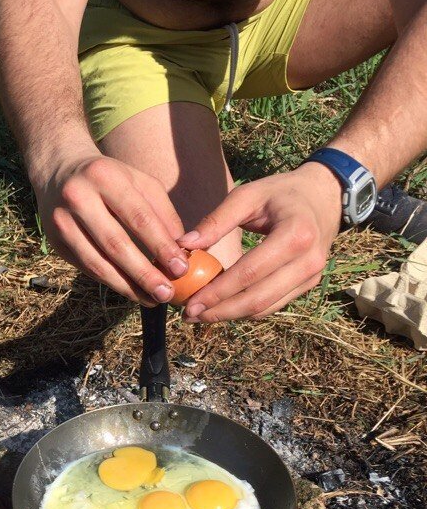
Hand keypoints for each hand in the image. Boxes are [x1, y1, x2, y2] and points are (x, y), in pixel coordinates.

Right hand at [33, 150, 189, 304]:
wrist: (58, 170)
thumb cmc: (110, 178)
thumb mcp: (139, 182)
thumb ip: (162, 212)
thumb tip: (181, 250)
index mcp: (104, 176)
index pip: (138, 217)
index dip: (161, 245)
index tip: (181, 268)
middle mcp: (78, 198)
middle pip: (116, 245)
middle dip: (144, 274)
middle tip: (167, 294)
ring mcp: (61, 222)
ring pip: (98, 263)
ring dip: (128, 287)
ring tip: (152, 300)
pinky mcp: (54, 242)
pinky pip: (87, 268)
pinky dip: (111, 282)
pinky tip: (131, 291)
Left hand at [179, 162, 343, 321]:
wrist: (325, 197)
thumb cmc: (281, 193)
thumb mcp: (249, 195)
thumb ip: (217, 220)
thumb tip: (183, 245)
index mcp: (295, 235)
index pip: (249, 272)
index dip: (218, 291)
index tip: (190, 302)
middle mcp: (307, 261)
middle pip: (258, 298)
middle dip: (220, 311)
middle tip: (190, 315)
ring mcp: (311, 276)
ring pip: (265, 308)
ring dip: (231, 315)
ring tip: (201, 315)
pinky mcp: (308, 285)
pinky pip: (273, 305)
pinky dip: (246, 310)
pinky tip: (223, 308)